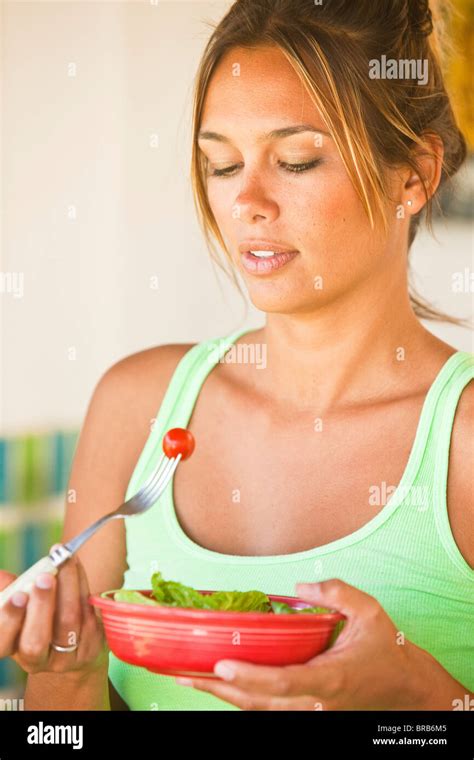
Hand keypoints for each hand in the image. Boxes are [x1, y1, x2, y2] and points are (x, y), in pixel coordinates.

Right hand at [0, 544, 108, 675]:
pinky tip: (76, 565)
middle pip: (36, 641)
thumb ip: (10, 593)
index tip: (18, 595)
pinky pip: (87, 613)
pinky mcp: (91, 646)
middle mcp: (37, 660)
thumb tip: (2, 577)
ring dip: (68, 585)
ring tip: (65, 560)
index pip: (2, 643)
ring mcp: (66, 658)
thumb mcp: (21, 608)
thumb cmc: (39, 617)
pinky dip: (82, 584)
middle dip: (40, 605)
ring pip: (68, 621)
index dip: (9, 620)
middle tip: (44, 577)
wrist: (74, 642)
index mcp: (13, 649)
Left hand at [175, 579, 429, 709]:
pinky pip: (267, 709)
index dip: (250, 677)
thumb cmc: (387, 652)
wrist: (404, 690)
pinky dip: (240, 699)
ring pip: (258, 711)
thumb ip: (338, 593)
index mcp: (328, 678)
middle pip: (259, 703)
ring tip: (188, 680)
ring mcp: (309, 711)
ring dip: (223, 697)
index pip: (282, 682)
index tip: (221, 665)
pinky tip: (220, 685)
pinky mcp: (307, 711)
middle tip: (184, 674)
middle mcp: (315, 701)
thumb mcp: (371, 613)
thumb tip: (302, 586)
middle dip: (220, 690)